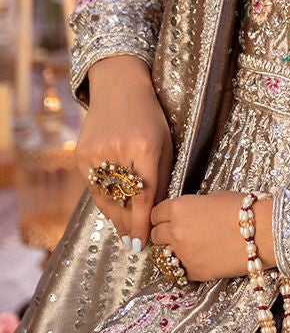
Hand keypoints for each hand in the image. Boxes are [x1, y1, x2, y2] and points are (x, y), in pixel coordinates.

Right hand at [77, 56, 173, 248]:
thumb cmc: (149, 117)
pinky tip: (111, 212)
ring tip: (123, 233)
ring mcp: (96, 152)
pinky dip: (102, 201)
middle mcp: (118, 150)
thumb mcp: (164, 143)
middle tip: (133, 244)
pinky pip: (92, 186)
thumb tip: (157, 211)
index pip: (143, 196)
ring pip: (104, 196)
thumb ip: (161, 176)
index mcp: (145, 147)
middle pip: (121, 200)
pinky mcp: (81, 153)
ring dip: (113, 217)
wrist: (118, 88)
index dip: (141, 223)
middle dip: (127, 225)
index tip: (142, 243)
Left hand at [150, 192, 275, 281]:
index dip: (162, 215)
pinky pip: (180, 270)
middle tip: (177, 233)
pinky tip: (199, 259)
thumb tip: (190, 213)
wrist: (264, 233)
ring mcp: (183, 254)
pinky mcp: (194, 272)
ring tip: (187, 248)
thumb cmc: (245, 211)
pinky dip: (186, 265)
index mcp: (179, 208)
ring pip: (163, 255)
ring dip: (172, 251)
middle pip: (156, 235)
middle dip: (164, 233)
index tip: (166, 218)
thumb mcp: (215, 198)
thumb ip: (194, 207)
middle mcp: (175, 231)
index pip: (156, 213)